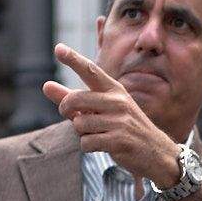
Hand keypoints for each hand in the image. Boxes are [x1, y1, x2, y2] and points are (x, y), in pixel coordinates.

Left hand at [44, 46, 182, 189]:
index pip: (91, 71)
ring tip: (98, 134)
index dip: (73, 59)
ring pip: (79, 124)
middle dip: (66, 109)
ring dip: (82, 133)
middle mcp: (118, 101)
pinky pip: (87, 142)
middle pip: (76, 99)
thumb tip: (45, 85)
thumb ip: (73, 98)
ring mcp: (120, 120)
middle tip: (71, 115)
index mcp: (115, 90)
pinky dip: (88, 146)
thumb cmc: (124, 127)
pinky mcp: (119, 140)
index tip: (59, 48)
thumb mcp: (102, 109)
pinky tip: (102, 146)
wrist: (156, 152)